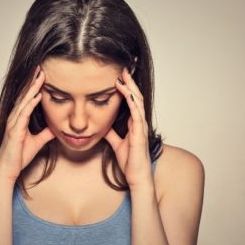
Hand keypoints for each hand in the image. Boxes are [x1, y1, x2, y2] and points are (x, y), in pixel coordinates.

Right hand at [0, 65, 54, 184]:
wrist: (8, 170)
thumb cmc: (19, 156)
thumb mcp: (37, 142)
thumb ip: (46, 133)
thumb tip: (56, 128)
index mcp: (19, 119)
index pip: (27, 98)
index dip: (34, 86)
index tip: (42, 74)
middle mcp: (14, 118)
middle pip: (24, 95)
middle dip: (32, 81)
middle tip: (41, 67)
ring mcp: (13, 123)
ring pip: (23, 101)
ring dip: (32, 88)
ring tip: (40, 76)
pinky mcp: (14, 131)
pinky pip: (23, 114)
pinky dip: (30, 104)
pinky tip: (37, 96)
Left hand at [104, 67, 152, 190]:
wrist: (136, 176)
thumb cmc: (130, 161)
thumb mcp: (116, 143)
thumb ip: (111, 133)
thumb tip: (103, 126)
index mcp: (134, 123)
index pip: (131, 100)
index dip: (126, 87)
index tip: (119, 75)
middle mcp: (139, 122)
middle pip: (135, 97)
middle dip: (129, 82)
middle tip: (123, 68)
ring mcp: (141, 127)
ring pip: (137, 102)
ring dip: (130, 88)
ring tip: (123, 76)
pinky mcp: (140, 134)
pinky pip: (136, 114)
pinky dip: (131, 103)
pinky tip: (126, 93)